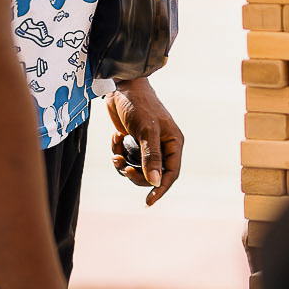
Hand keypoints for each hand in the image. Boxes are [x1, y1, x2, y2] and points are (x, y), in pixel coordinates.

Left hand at [106, 78, 183, 204]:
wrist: (121, 87)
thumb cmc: (139, 105)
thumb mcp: (146, 130)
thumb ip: (151, 156)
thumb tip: (154, 182)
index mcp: (173, 142)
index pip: (171, 173)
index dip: (160, 188)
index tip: (148, 201)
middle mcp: (163, 146)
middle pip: (152, 175)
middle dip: (136, 175)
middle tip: (124, 169)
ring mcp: (147, 145)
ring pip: (137, 168)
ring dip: (124, 164)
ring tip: (115, 154)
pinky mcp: (133, 142)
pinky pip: (126, 158)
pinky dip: (118, 153)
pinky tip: (115, 138)